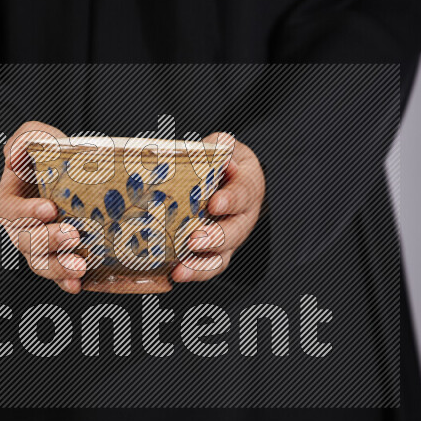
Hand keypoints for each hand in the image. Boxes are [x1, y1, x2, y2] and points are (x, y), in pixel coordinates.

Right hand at [0, 121, 85, 293]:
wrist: (75, 174)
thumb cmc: (51, 154)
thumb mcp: (37, 136)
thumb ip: (25, 138)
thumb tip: (12, 155)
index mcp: (10, 202)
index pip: (11, 211)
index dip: (28, 212)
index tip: (50, 208)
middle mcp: (20, 229)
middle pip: (26, 242)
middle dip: (48, 241)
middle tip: (72, 235)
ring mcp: (39, 247)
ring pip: (40, 263)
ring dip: (58, 267)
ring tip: (79, 266)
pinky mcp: (59, 258)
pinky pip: (58, 276)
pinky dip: (67, 282)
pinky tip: (79, 284)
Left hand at [171, 133, 264, 283]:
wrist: (230, 177)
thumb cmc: (224, 162)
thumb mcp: (224, 146)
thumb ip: (219, 146)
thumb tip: (216, 148)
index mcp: (247, 187)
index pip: (242, 194)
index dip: (229, 200)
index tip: (215, 203)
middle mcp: (242, 217)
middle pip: (234, 233)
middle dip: (214, 238)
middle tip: (194, 240)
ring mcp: (229, 238)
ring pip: (221, 257)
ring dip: (200, 265)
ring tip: (181, 269)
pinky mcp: (214, 252)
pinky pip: (206, 267)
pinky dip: (191, 272)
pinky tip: (173, 274)